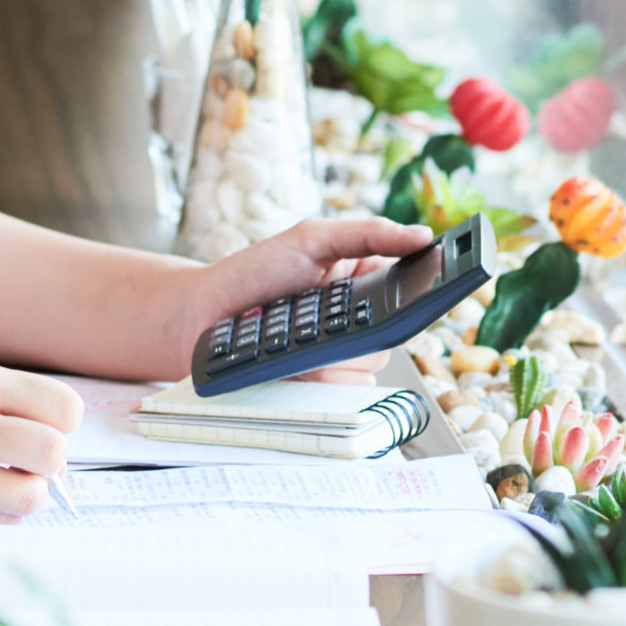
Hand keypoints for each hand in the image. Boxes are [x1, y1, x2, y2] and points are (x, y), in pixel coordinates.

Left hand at [169, 217, 437, 383]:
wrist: (204, 315)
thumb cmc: (254, 271)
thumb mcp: (312, 238)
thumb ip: (368, 233)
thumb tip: (422, 234)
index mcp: (363, 284)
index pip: (410, 296)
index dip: (420, 298)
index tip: (421, 293)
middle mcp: (357, 324)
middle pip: (392, 338)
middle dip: (362, 326)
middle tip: (324, 311)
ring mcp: (338, 358)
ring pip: (370, 369)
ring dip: (336, 353)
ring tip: (299, 335)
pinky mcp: (318, 386)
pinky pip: (344, 391)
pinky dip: (321, 377)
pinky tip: (294, 363)